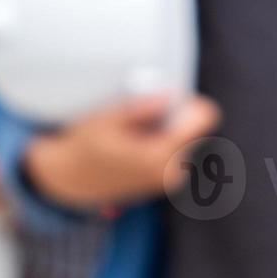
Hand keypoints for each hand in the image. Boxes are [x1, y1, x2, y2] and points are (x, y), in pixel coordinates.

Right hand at [25, 94, 222, 209]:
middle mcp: (170, 173)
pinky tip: (139, 143)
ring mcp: (169, 180)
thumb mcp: (108, 119)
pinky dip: (166, 142)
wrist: (72, 178)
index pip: (203, 118)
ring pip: (189, 141)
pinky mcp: (165, 182)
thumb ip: (141, 108)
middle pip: (197, 129)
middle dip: (179, 117)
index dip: (189, 102)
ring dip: (172, 130)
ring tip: (139, 132)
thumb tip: (170, 95)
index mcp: (159, 156)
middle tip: (147, 115)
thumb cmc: (87, 145)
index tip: (169, 99)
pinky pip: (179, 152)